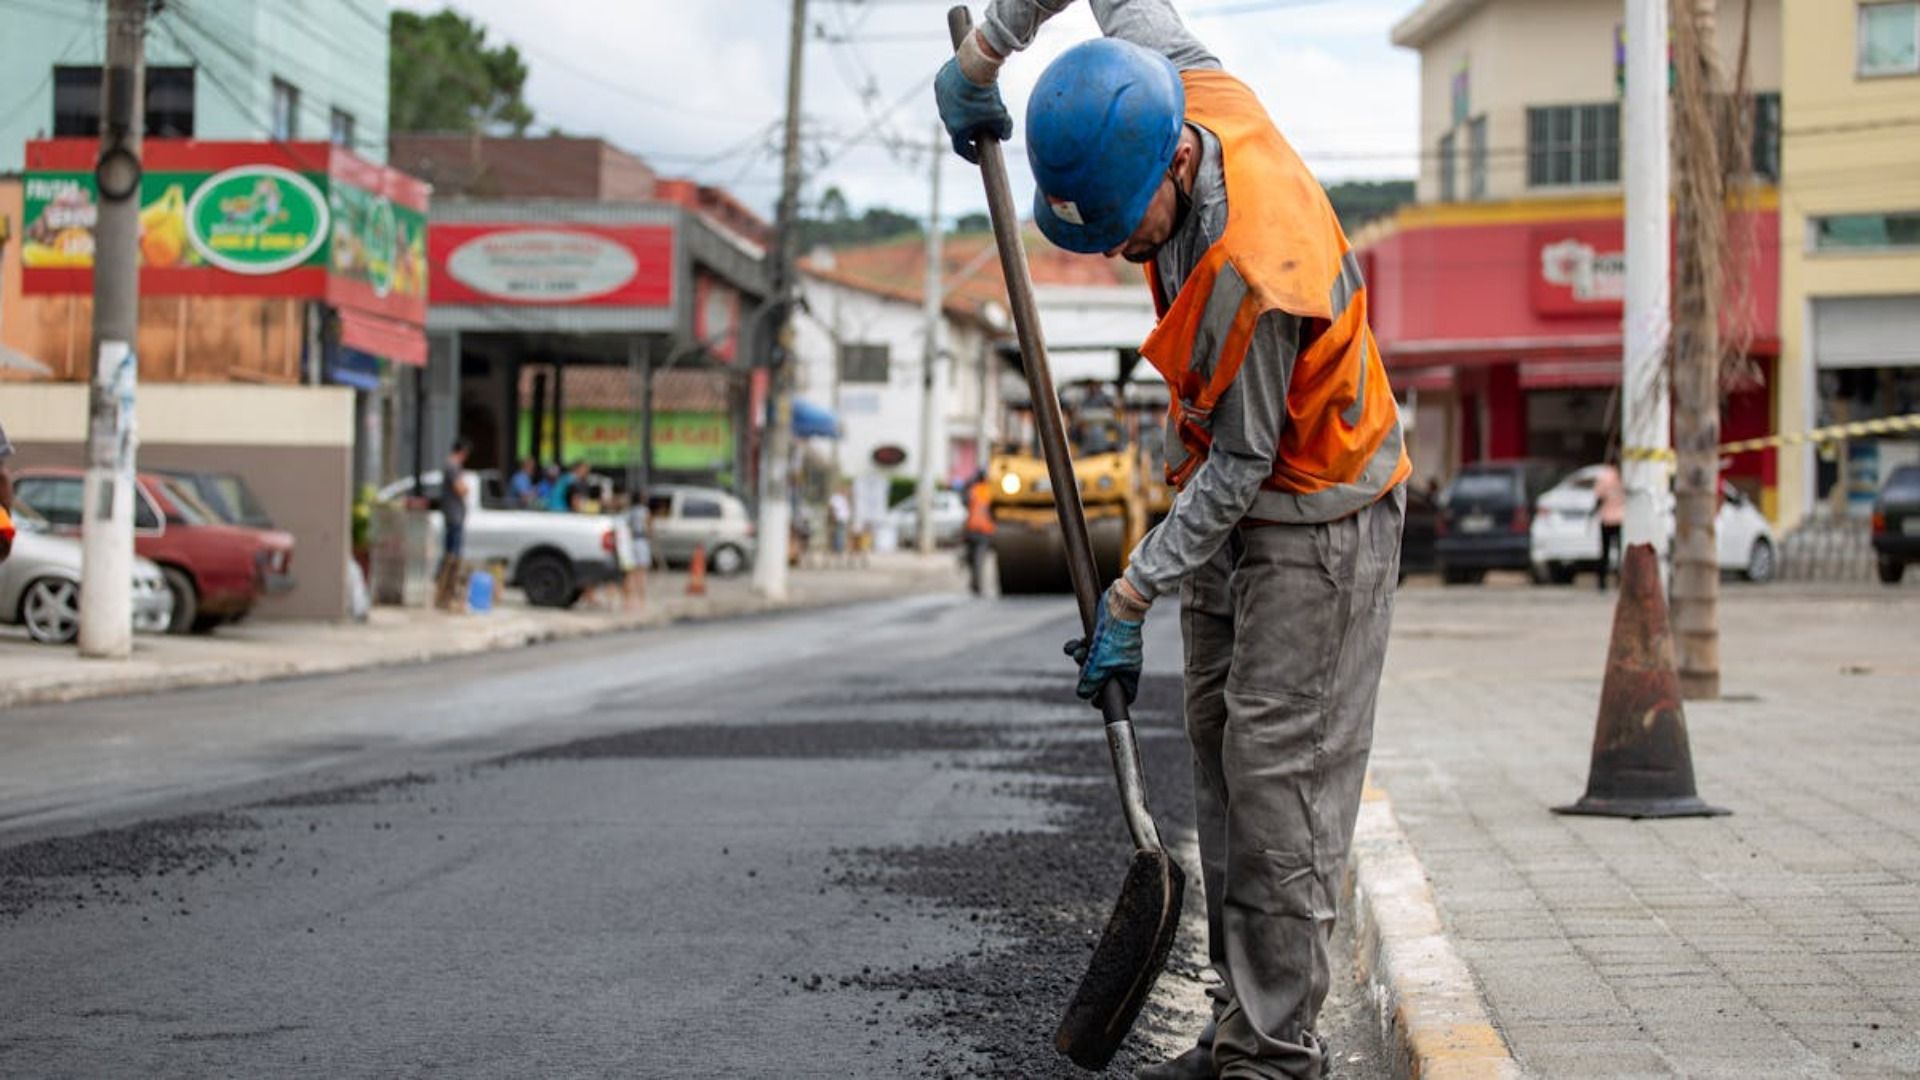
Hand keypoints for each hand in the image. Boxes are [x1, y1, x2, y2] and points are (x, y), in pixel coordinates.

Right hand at [934, 55, 1012, 163]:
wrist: (973, 67)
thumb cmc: (986, 95)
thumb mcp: (1001, 116)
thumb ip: (1004, 130)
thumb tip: (1004, 135)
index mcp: (957, 130)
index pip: (961, 149)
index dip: (971, 155)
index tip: (978, 156)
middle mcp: (945, 117)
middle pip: (957, 129)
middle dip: (969, 131)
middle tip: (982, 128)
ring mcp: (941, 100)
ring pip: (952, 110)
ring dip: (963, 111)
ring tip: (977, 104)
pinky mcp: (940, 84)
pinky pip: (949, 92)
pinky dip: (958, 93)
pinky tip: (969, 88)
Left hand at [1063, 584, 1145, 704]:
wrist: (1121, 603)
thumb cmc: (1115, 636)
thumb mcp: (1100, 663)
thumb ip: (1091, 681)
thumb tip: (1083, 694)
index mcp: (1128, 672)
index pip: (1122, 694)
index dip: (1107, 700)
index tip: (1094, 701)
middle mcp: (1121, 662)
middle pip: (1102, 678)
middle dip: (1088, 674)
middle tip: (1082, 668)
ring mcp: (1112, 648)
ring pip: (1092, 661)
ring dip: (1081, 657)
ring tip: (1079, 651)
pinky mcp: (1103, 635)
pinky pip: (1088, 646)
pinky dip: (1078, 646)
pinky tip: (1072, 644)